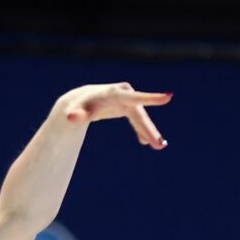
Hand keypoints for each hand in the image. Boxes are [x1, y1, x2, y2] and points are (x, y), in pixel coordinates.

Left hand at [55, 83, 171, 148]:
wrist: (80, 102)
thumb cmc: (77, 107)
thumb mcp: (75, 112)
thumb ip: (76, 115)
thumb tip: (71, 118)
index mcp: (114, 93)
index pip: (134, 98)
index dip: (150, 98)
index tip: (168, 97)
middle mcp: (124, 94)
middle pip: (140, 114)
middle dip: (149, 129)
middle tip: (159, 145)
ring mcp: (128, 100)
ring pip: (141, 117)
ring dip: (149, 132)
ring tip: (159, 146)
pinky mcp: (128, 106)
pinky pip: (138, 120)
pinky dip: (142, 131)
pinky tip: (144, 142)